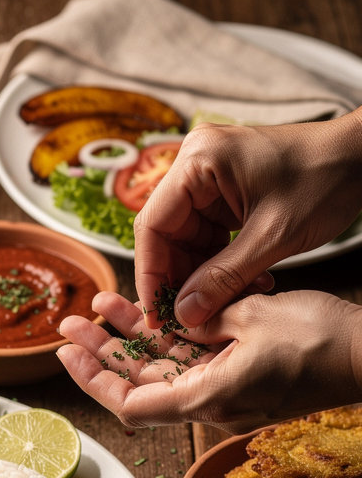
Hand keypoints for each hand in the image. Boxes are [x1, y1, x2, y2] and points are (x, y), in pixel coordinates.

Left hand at [57, 289, 361, 432]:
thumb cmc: (323, 342)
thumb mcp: (255, 319)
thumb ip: (207, 319)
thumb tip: (176, 321)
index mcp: (207, 397)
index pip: (130, 402)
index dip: (95, 380)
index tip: (68, 355)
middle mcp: (210, 401)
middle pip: (139, 382)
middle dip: (101, 352)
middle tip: (69, 325)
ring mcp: (224, 390)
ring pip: (163, 367)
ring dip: (130, 338)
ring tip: (97, 306)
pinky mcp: (239, 376)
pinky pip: (193, 359)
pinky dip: (169, 335)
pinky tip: (146, 307)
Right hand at [135, 109, 361, 328]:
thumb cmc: (326, 179)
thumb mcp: (272, 237)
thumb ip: (223, 278)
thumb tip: (184, 316)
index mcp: (197, 161)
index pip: (152, 226)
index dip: (151, 275)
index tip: (156, 314)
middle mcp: (193, 164)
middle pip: (165, 234)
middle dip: (178, 278)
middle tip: (188, 316)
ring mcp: (207, 177)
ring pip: (185, 240)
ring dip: (201, 276)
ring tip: (224, 302)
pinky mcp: (222, 192)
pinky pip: (206, 235)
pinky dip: (218, 263)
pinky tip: (240, 284)